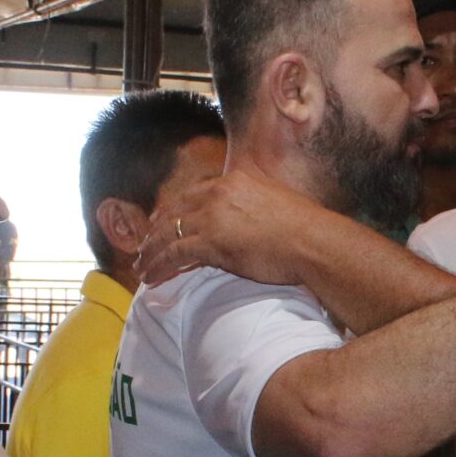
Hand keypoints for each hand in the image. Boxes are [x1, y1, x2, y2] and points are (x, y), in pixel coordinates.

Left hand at [133, 169, 330, 290]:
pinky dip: (159, 265)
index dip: (175, 208)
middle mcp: (219, 193)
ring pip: (168, 232)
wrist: (313, 242)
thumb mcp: (278, 202)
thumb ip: (257, 203)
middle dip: (156, 229)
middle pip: (175, 209)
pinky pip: (173, 254)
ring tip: (142, 265)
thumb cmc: (306, 229)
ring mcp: (212, 217)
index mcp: (235, 180)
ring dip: (151, 251)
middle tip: (144, 243)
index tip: (164, 219)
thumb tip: (253, 217)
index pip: (195, 192)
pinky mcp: (210, 243)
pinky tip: (151, 276)